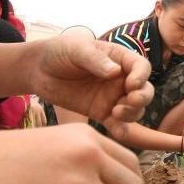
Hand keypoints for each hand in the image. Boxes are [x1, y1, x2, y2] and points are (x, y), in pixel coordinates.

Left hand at [32, 33, 152, 123]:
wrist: (39, 70)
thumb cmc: (60, 52)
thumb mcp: (77, 49)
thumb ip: (95, 60)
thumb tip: (115, 72)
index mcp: (119, 59)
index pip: (141, 67)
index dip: (141, 76)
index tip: (132, 84)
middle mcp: (120, 79)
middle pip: (144, 91)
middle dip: (142, 98)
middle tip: (131, 101)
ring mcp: (112, 97)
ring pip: (134, 109)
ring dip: (132, 114)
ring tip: (116, 113)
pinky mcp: (101, 113)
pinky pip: (116, 124)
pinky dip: (121, 130)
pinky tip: (119, 134)